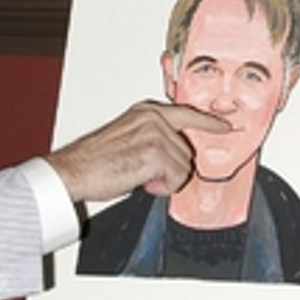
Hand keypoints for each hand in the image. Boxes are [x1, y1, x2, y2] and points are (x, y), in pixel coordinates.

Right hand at [46, 101, 228, 202]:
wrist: (74, 170)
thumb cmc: (94, 159)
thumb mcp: (127, 136)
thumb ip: (152, 137)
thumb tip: (171, 155)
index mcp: (145, 112)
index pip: (186, 113)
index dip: (208, 122)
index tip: (225, 126)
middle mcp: (152, 118)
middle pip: (187, 149)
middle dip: (173, 168)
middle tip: (147, 175)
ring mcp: (155, 134)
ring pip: (184, 165)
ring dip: (166, 179)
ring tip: (140, 177)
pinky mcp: (155, 153)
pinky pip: (176, 177)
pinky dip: (163, 187)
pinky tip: (142, 183)